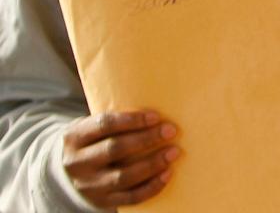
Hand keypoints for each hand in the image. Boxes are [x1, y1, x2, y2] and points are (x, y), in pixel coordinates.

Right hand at [61, 111, 181, 207]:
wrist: (69, 172)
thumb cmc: (93, 141)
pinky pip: (130, 197)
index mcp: (74, 138)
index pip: (104, 125)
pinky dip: (151, 187)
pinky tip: (167, 174)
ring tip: (173, 152)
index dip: (132, 120)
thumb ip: (116, 121)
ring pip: (123, 176)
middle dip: (146, 139)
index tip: (156, 117)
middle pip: (114, 149)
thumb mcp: (93, 127)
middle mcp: (77, 163)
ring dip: (152, 164)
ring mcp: (88, 186)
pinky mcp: (101, 201)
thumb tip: (157, 115)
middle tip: (170, 131)